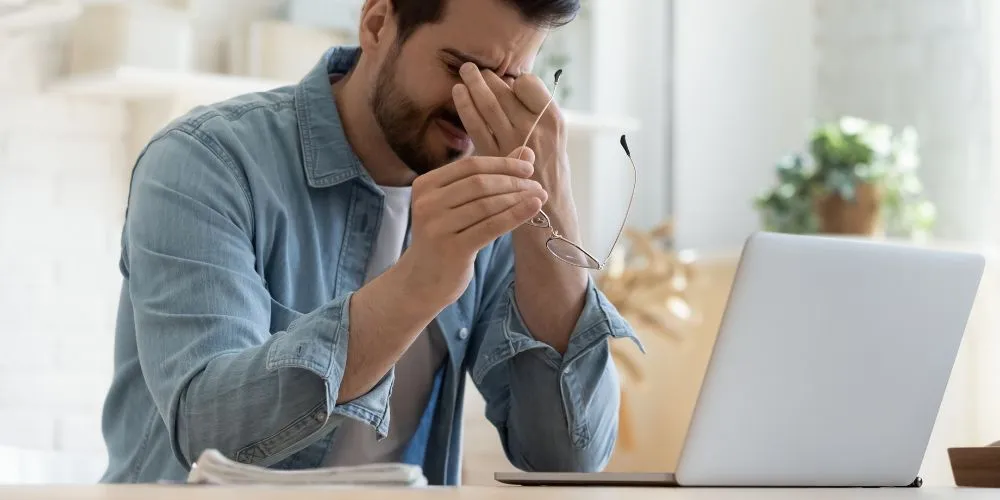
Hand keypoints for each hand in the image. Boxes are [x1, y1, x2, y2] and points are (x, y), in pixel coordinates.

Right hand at [396, 148, 547, 306]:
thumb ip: (489, 177)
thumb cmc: (446, 237)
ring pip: (487, 204)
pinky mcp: (451, 249)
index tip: (528, 167)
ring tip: (539, 197)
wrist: (423, 280)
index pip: (470, 165)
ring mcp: (437, 226)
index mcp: (425, 185)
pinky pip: (491, 227)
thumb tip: (526, 153)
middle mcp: (427, 203)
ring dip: (518, 198)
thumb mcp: (460, 205)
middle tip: (536, 184)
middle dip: (513, 181)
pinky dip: (515, 215)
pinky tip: (533, 208)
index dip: (502, 164)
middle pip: (479, 183)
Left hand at [452, 63, 570, 204]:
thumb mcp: (554, 139)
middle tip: (472, 67)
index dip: (515, 80)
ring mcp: (513, 143)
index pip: (529, 85)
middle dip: (487, 77)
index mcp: (553, 120)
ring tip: (464, 72)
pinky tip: (458, 94)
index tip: (507, 81)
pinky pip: (476, 125)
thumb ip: (535, 115)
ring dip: (474, 85)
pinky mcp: (494, 157)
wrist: (547, 209)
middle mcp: (534, 129)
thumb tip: (510, 87)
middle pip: (505, 93)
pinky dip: (465, 106)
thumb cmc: (550, 172)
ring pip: (489, 105)